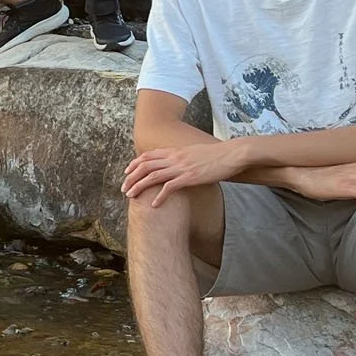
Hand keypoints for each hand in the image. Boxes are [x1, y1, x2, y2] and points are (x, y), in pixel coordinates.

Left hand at [122, 141, 246, 204]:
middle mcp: (174, 158)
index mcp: (175, 151)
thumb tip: (175, 163)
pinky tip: (154, 205)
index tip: (126, 172)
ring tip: (131, 196)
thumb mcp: (194, 152)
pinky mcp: (190, 177)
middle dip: (131, 177)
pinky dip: (159, 196)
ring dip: (139, 186)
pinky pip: (170, 187)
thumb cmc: (216, 155)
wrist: (232, 154)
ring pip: (153, 176)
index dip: (134, 164)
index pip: (147, 155)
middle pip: (145, 166)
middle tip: (123, 188)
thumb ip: (182, 156)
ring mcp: (181, 167)